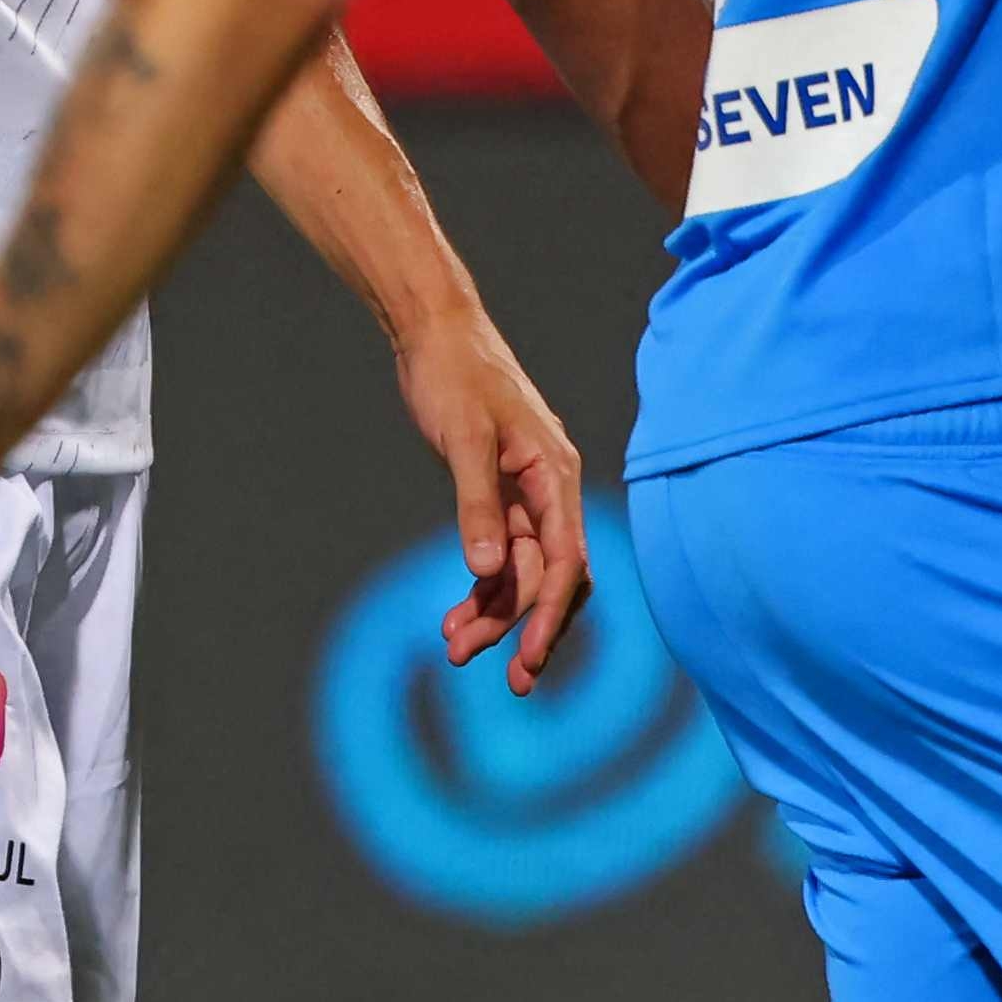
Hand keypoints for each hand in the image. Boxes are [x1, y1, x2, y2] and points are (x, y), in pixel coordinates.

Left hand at [387, 303, 590, 691]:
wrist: (436, 332)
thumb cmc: (454, 375)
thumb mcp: (461, 438)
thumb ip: (477, 505)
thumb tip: (488, 569)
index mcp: (553, 475)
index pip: (566, 561)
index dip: (549, 614)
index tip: (526, 659)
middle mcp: (548, 489)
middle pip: (550, 576)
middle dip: (521, 625)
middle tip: (486, 670)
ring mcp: (526, 494)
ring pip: (523, 571)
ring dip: (494, 611)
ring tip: (454, 648)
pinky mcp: (501, 493)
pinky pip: (503, 553)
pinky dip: (482, 585)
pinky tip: (454, 615)